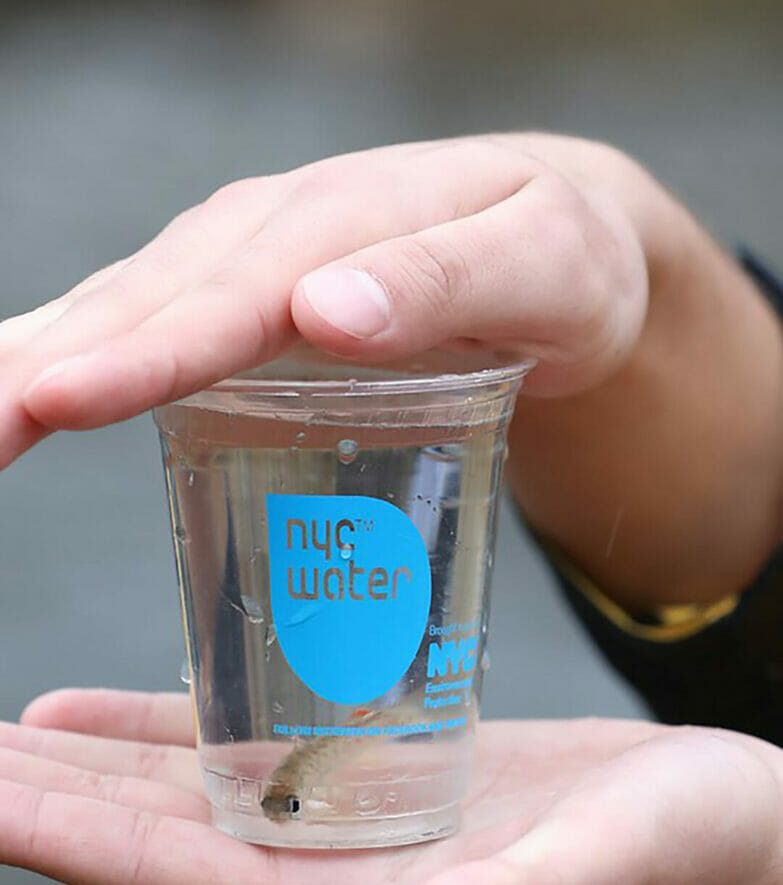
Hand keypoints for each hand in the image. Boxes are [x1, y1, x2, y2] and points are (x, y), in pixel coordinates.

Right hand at [1, 134, 651, 465]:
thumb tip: (326, 312)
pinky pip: (139, 325)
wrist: (555, 242)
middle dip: (38, 369)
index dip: (142, 352)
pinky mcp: (241, 300)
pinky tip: (23, 397)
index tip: (55, 400)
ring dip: (28, 366)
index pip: (227, 297)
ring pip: (116, 310)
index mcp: (341, 224)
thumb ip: (447, 279)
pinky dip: (68, 360)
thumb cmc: (559, 264)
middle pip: (139, 302)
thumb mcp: (543, 263)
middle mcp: (272, 237)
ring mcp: (245, 264)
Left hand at [1, 690, 780, 884]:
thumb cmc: (680, 859)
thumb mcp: (598, 871)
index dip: (56, 835)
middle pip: (150, 833)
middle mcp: (325, 873)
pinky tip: (110, 710)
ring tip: (5, 728)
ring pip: (186, 790)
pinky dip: (171, 729)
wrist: (722, 840)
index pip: (169, 872)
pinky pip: (250, 750)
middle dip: (42, 795)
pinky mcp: (379, 777)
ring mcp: (347, 826)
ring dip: (88, 763)